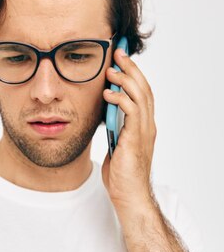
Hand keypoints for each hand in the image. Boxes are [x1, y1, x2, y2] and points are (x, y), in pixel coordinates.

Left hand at [101, 47, 156, 212]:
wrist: (129, 197)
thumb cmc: (121, 176)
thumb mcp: (116, 147)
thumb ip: (114, 131)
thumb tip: (104, 118)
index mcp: (143, 127)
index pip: (142, 94)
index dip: (133, 75)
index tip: (121, 60)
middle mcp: (147, 126)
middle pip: (143, 89)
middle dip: (131, 69)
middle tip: (118, 54)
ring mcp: (143, 133)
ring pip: (139, 97)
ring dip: (125, 80)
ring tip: (111, 70)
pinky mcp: (135, 140)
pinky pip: (131, 113)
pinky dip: (120, 100)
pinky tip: (107, 93)